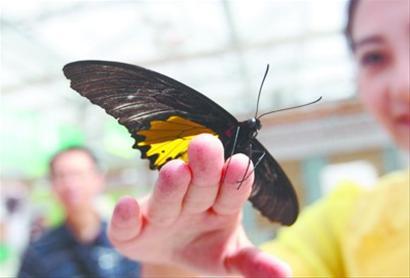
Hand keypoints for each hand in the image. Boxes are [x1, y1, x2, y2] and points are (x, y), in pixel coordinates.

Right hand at [108, 134, 289, 276]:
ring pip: (166, 199)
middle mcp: (190, 203)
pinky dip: (125, 217)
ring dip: (171, 186)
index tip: (241, 163)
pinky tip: (126, 207)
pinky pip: (127, 225)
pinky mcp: (131, 231)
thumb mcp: (231, 259)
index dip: (236, 180)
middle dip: (205, 169)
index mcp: (219, 205)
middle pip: (200, 186)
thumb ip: (254, 264)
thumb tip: (286, 275)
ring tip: (176, 171)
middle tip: (207, 145)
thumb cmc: (207, 246)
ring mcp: (160, 213)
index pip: (231, 192)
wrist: (172, 251)